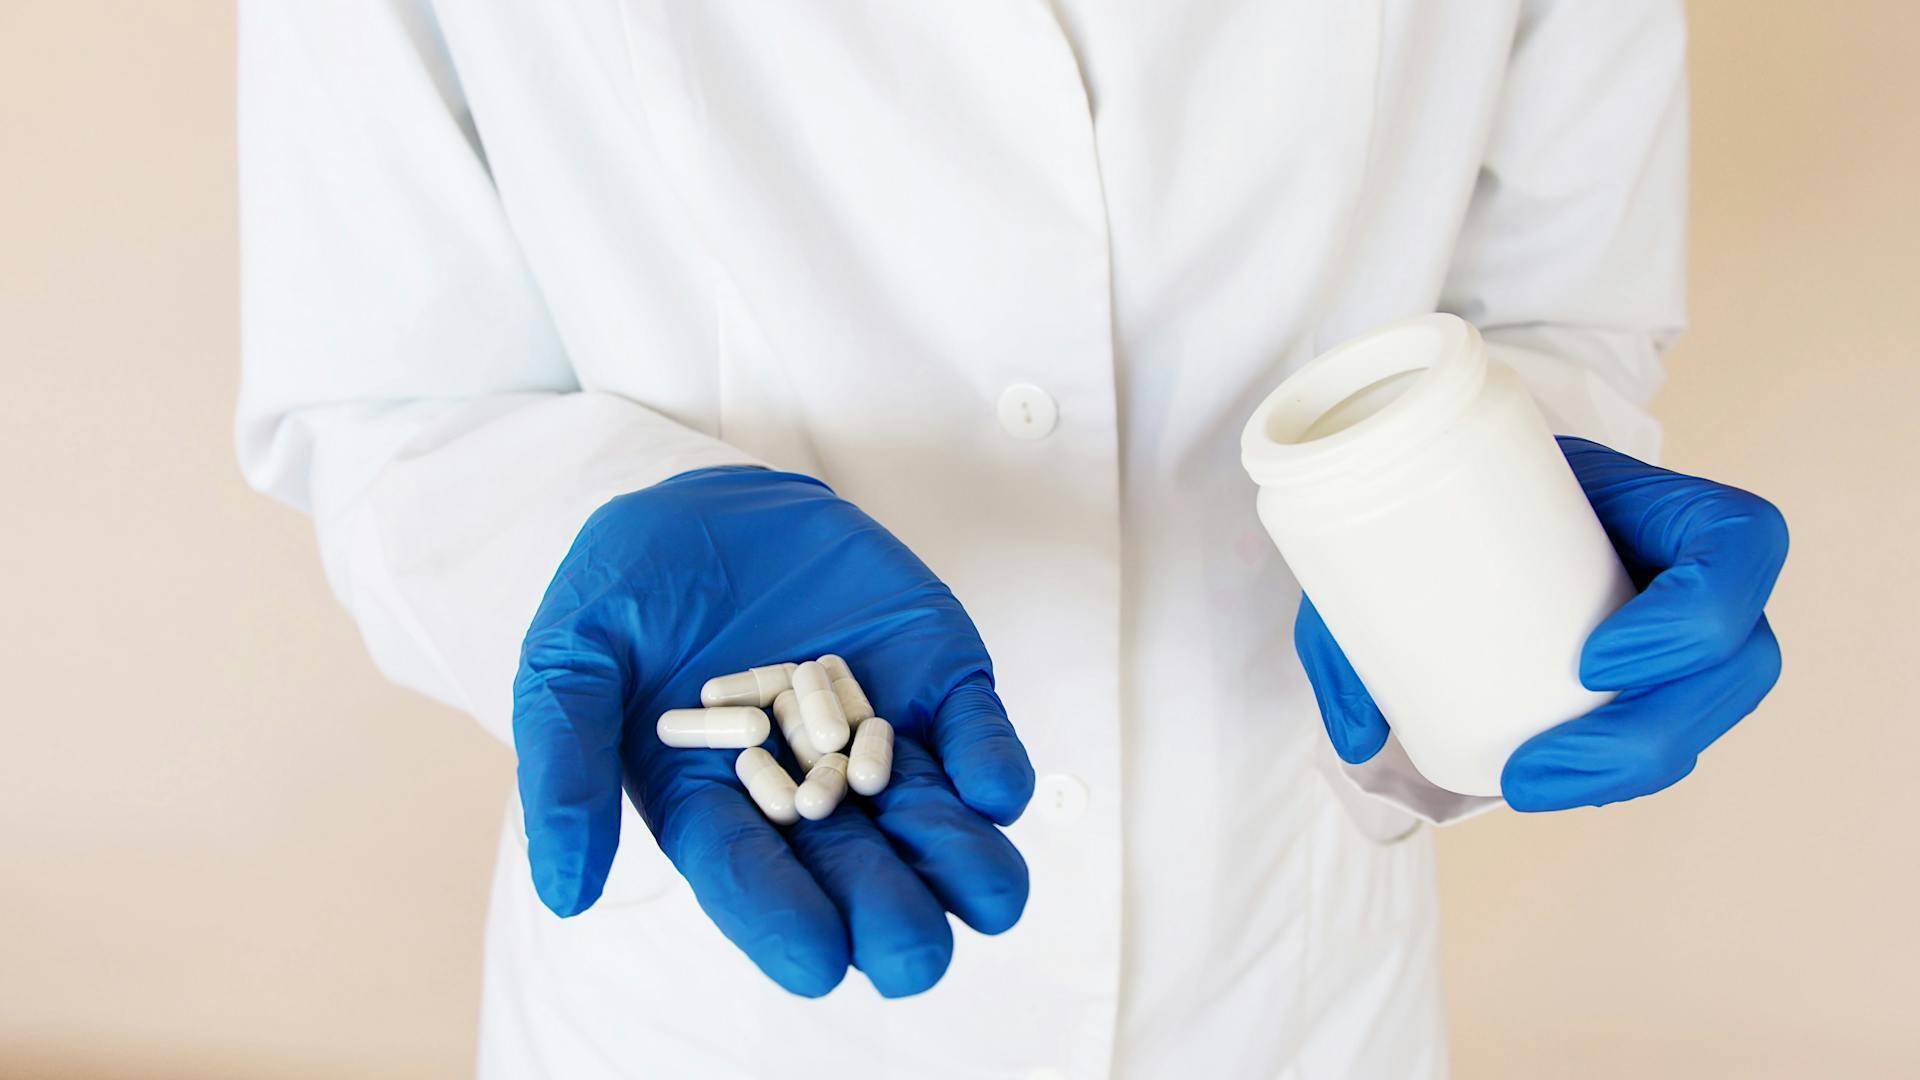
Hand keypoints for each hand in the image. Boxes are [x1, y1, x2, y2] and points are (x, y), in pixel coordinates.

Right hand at [512, 466, 1034, 996]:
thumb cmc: (624, 593)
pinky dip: (992, 764)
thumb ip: (566, 767)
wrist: (706, 501)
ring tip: (991, 894)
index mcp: (714, 809)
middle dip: (890, 916)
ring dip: (965, 862)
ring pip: (935, 825)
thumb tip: (565, 895)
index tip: (818, 959)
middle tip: (913, 952)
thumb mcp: (568, 664)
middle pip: (857, 875)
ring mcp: (881, 740)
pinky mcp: (936, 684)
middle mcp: (807, 794)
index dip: (783, 922)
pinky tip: (996, 791)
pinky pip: (978, 736)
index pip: (752, 881)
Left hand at [1297, 437, 1786, 810]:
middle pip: (1741, 657)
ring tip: (1527, 785)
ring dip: (1629, 768)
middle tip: (1532, 767)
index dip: (1696, 611)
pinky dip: (1618, 773)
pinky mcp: (1664, 677)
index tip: (1590, 661)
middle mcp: (1696, 567)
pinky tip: (1556, 786)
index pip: (1740, 541)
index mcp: (1661, 500)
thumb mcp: (1410, 523)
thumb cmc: (1455, 498)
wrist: (1464, 496)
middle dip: (1649, 732)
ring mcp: (1689, 629)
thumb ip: (1358, 616)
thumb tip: (1357, 734)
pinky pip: (1673, 736)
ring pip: (1711, 712)